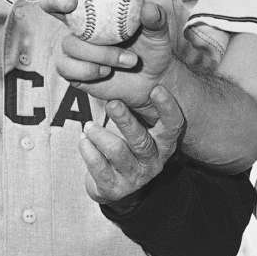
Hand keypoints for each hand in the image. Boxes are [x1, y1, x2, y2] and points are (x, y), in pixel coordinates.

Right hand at [55, 0, 176, 119]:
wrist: (153, 79)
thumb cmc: (154, 47)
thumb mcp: (160, 31)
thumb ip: (156, 19)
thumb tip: (149, 10)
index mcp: (96, 2)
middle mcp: (79, 21)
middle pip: (51, 2)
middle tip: (70, 2)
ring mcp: (73, 44)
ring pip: (69, 42)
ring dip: (99, 53)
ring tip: (129, 60)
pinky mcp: (70, 68)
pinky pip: (66, 67)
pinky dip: (87, 70)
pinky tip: (106, 72)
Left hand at [79, 85, 185, 212]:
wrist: (114, 184)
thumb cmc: (126, 145)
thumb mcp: (139, 128)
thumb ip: (138, 106)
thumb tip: (130, 67)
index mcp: (163, 143)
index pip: (173, 126)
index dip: (167, 108)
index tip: (156, 88)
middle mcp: (153, 161)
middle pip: (141, 140)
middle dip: (125, 120)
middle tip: (111, 103)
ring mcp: (134, 177)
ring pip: (117, 153)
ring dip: (100, 135)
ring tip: (88, 125)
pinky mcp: (114, 188)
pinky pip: (99, 167)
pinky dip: (88, 151)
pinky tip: (83, 140)